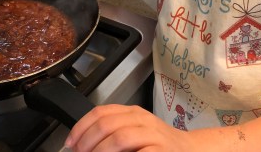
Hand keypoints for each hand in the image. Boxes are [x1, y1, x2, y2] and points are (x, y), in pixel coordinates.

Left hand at [65, 104, 193, 151]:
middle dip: (87, 141)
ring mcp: (153, 136)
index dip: (81, 127)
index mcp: (133, 113)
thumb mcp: (135, 131)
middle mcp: (142, 121)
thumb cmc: (159, 145)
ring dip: (101, 151)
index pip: (101, 112)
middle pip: (107, 124)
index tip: (70, 143)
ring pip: (120, 137)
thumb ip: (113, 133)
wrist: (190, 151)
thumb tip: (82, 145)